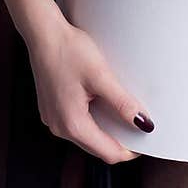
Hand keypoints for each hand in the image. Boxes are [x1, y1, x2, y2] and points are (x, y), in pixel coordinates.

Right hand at [27, 16, 153, 164]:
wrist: (43, 33)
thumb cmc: (69, 50)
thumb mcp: (101, 76)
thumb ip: (123, 103)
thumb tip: (143, 124)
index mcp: (72, 124)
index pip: (108, 153)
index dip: (130, 151)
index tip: (144, 138)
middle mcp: (59, 127)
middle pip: (97, 148)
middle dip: (118, 141)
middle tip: (135, 124)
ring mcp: (52, 119)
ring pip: (86, 137)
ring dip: (104, 130)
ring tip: (119, 111)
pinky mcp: (50, 110)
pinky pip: (75, 125)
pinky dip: (91, 120)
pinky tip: (99, 103)